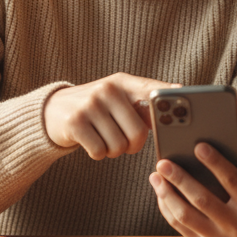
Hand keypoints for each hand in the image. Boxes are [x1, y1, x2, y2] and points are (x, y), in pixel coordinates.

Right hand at [43, 73, 177, 157]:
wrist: (54, 111)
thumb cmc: (96, 108)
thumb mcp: (117, 99)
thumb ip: (143, 104)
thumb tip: (175, 106)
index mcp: (123, 82)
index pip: (151, 89)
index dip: (168, 96)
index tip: (183, 96)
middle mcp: (108, 90)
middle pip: (138, 133)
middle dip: (133, 146)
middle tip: (124, 142)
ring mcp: (90, 105)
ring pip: (119, 147)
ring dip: (113, 151)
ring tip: (104, 138)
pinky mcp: (75, 123)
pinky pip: (100, 152)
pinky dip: (98, 154)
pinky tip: (91, 141)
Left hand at [148, 139, 236, 236]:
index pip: (231, 181)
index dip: (215, 162)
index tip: (198, 146)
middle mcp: (236, 226)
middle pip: (203, 200)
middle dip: (180, 179)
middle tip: (163, 163)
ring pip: (186, 216)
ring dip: (167, 194)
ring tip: (156, 176)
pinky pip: (180, 227)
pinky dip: (167, 208)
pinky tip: (160, 191)